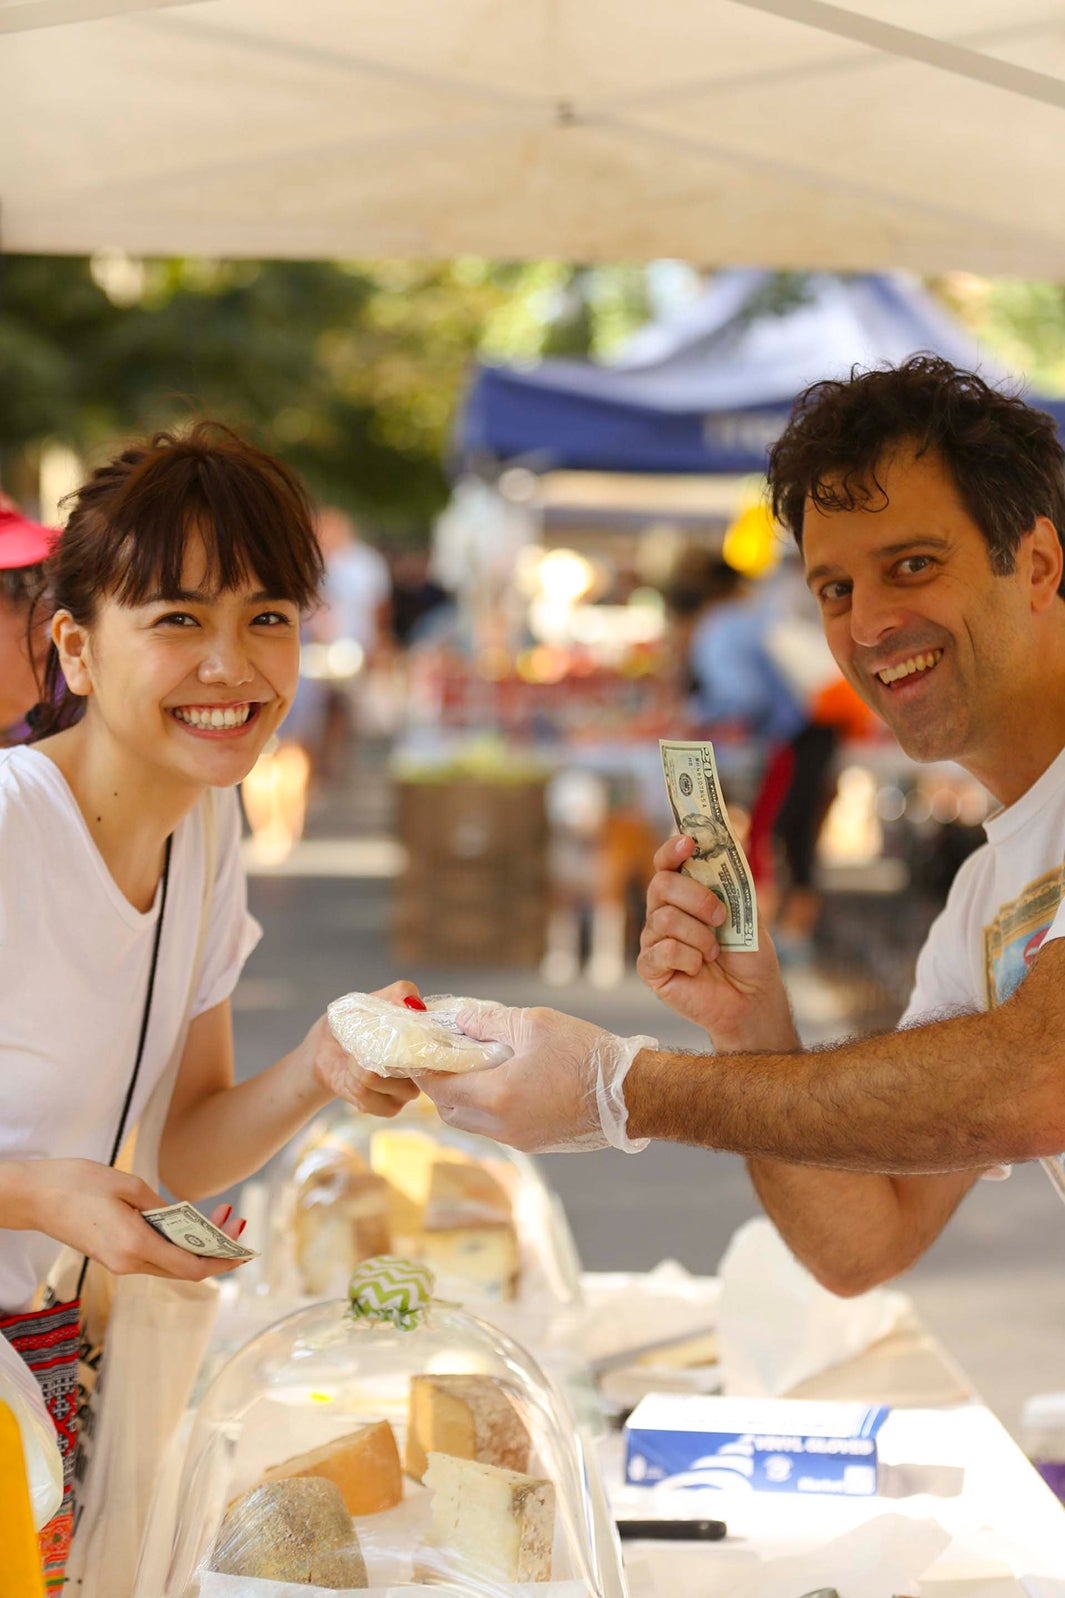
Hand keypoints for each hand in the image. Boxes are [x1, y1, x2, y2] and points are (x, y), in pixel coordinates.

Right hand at [13, 1159, 248, 1280]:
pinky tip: (188, 1224)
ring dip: (195, 1246)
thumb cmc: (78, 1184)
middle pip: (184, 1269)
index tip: (244, 1250)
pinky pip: (153, 1257)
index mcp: (135, 1246)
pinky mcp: (112, 1256)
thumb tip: (185, 1221)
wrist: (35, 1197)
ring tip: (219, 1218)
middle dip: (215, 1251)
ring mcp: (119, 1263)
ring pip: (169, 1264)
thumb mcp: (129, 1185)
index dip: (221, 1261)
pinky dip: (175, 1244)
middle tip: (236, 1222)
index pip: (191, 1267)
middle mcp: (128, 1263)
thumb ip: (161, 1208)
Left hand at [309, 979, 422, 1116]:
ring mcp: (409, 1090)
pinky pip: (369, 1097)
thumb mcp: (370, 999)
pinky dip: (352, 1084)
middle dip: (377, 1049)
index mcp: (428, 1038)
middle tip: (362, 1041)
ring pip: (382, 1079)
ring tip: (354, 1057)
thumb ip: (397, 993)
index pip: (438, 1041)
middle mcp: (426, 1067)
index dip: (415, 1034)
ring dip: (358, 1066)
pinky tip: (351, 1077)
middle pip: (409, 1062)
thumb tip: (415, 1005)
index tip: (388, 1027)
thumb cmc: (352, 1022)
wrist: (324, 1052)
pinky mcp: (391, 1108)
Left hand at [417, 1001, 656, 1153]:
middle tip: (446, 1056)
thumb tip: (461, 1021)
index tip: (419, 1051)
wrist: (632, 1094)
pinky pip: (496, 1127)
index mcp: (496, 1097)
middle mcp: (502, 1126)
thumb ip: (489, 1022)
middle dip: (441, 1085)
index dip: (423, 1070)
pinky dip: (488, 1107)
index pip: (438, 1089)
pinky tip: (503, 1080)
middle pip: (451, 1111)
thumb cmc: (586, 1054)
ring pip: (473, 1122)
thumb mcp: (535, 1023)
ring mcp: (519, 1139)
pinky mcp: (536, 1143)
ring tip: (475, 1065)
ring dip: (465, 1097)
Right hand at [637, 834, 793, 1049]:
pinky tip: (699, 969)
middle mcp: (663, 912)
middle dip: (697, 897)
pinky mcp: (651, 968)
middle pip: (661, 884)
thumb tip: (727, 838)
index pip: (666, 863)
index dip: (672, 850)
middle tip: (720, 917)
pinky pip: (662, 950)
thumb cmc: (748, 955)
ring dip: (700, 936)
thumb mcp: (746, 910)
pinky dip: (690, 958)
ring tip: (714, 952)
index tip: (688, 842)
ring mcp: (654, 940)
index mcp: (684, 895)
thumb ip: (731, 878)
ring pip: (665, 918)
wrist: (753, 997)